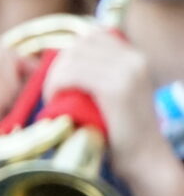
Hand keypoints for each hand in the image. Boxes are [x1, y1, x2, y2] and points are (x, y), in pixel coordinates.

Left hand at [42, 27, 169, 193]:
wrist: (144, 158)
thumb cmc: (122, 132)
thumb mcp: (116, 94)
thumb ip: (101, 75)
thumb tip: (68, 60)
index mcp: (135, 57)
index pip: (92, 36)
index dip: (69, 53)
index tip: (60, 76)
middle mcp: (134, 59)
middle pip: (80, 45)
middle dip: (58, 64)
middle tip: (52, 91)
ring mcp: (127, 72)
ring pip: (74, 59)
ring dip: (54, 77)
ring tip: (52, 98)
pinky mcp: (116, 88)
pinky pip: (74, 74)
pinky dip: (56, 85)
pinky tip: (53, 100)